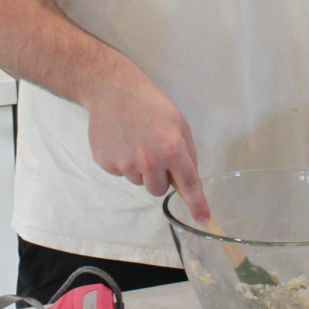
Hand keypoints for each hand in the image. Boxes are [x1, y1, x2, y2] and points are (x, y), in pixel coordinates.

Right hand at [86, 65, 209, 223]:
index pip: (188, 183)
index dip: (197, 203)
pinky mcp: (106, 163)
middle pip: (158, 189)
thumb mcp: (179, 124)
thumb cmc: (150, 105)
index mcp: (171, 148)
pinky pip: (120, 173)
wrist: (113, 90)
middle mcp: (149, 159)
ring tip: (135, 140)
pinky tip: (121, 140)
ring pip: (138, 181)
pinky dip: (122, 161)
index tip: (203, 218)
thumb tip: (188, 181)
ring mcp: (125, 163)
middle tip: (153, 150)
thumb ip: (187, 154)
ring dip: (139, 168)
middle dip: (159, 176)